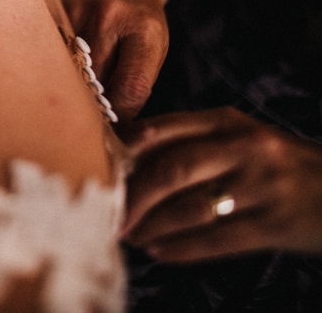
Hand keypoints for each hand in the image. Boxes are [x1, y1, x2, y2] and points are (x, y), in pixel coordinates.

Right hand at [65, 0, 168, 120]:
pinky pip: (54, 51)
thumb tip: (113, 127)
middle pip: (95, 82)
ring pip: (69, 69)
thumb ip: (135, 83)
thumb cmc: (140, 17)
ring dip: (73, 87)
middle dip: (94, 105)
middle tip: (92, 119)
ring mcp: (77, 10)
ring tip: (75, 95)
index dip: (121, 116)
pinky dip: (58, 66)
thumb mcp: (153, 47)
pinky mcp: (55, 10)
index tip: (115, 125)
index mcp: (144, 29)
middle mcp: (109, 16)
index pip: (129, 89)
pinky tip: (61, 70)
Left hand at [121, 107, 321, 261]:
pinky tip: (158, 252)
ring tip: (128, 234)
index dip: (125, 150)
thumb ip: (193, 141)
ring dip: (151, 226)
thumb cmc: (276, 165)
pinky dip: (181, 248)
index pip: (165, 130)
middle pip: (171, 169)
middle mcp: (245, 148)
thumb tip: (126, 154)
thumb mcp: (240, 138)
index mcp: (229, 122)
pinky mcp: (276, 224)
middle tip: (108, 214)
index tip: (97, 167)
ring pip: (190, 207)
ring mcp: (262, 187)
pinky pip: (218, 239)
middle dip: (132, 196)